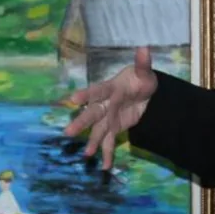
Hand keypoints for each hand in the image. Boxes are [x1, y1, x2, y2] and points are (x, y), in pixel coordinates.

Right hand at [62, 46, 157, 169]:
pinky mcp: (114, 128)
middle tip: (68, 132)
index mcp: (110, 88)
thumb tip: (144, 47)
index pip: (97, 91)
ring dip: (91, 142)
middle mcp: (105, 104)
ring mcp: (108, 118)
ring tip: (86, 154)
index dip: (85, 94)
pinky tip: (105, 166)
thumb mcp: (144, 72)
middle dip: (81, 123)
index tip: (73, 98)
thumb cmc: (141, 80)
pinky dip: (107, 154)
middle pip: (92, 114)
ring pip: (97, 131)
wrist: (146, 94)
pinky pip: (109, 142)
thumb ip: (143, 63)